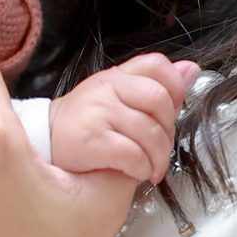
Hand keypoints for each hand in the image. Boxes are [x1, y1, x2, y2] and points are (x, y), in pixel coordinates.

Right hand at [49, 53, 196, 180]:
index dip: (175, 88)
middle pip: (159, 101)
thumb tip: (191, 71)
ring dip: (158, 159)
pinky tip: (137, 172)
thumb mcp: (118, 97)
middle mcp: (106, 88)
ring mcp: (97, 112)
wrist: (45, 141)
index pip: (156, 65)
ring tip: (152, 168)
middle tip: (161, 149)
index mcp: (116, 76)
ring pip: (149, 133)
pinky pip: (133, 154)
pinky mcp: (90, 141)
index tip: (171, 113)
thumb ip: (155, 86)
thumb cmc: (86, 123)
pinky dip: (142, 168)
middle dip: (169, 131)